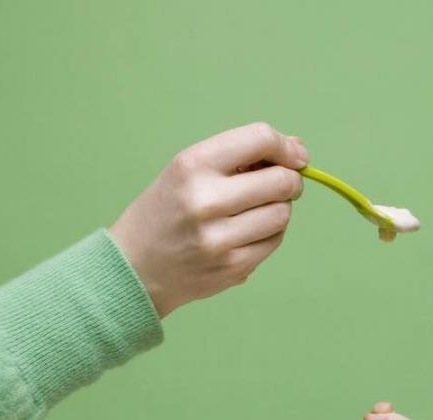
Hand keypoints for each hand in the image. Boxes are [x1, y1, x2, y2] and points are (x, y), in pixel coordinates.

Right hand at [110, 122, 309, 317]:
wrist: (135, 267)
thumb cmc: (167, 211)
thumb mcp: (188, 171)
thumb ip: (241, 156)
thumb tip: (298, 147)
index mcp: (192, 165)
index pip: (260, 139)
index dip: (287, 147)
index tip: (296, 156)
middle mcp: (206, 200)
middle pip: (281, 181)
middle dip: (291, 180)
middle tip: (283, 184)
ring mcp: (220, 238)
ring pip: (283, 214)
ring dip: (279, 208)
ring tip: (257, 209)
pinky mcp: (233, 267)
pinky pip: (275, 241)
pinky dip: (270, 233)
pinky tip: (247, 232)